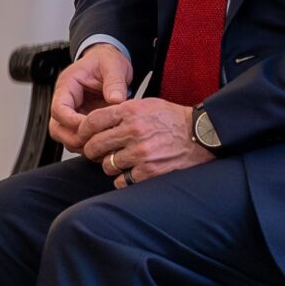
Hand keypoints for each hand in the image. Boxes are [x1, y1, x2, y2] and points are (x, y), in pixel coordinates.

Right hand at [50, 44, 133, 152]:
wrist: (109, 61)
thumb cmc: (106, 60)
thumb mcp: (113, 66)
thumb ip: (114, 82)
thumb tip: (116, 100)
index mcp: (68, 85)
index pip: (59, 109)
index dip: (71, 122)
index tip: (89, 126)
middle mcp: (66, 101)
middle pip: (57, 128)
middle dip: (74, 138)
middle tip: (95, 141)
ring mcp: (73, 112)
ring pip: (66, 136)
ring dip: (81, 144)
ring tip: (102, 144)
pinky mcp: (82, 120)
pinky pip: (79, 137)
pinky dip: (90, 143)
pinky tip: (105, 143)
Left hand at [78, 100, 212, 186]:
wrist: (202, 135)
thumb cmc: (174, 119)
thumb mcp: (147, 104)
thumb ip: (122, 111)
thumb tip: (98, 121)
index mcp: (131, 112)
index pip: (93, 121)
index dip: (83, 130)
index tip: (82, 136)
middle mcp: (133, 131)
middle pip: (95, 145)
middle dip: (92, 151)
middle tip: (97, 152)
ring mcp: (140, 153)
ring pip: (107, 165)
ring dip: (110, 165)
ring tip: (120, 161)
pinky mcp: (148, 172)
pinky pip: (122, 180)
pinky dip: (124, 179)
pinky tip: (132, 172)